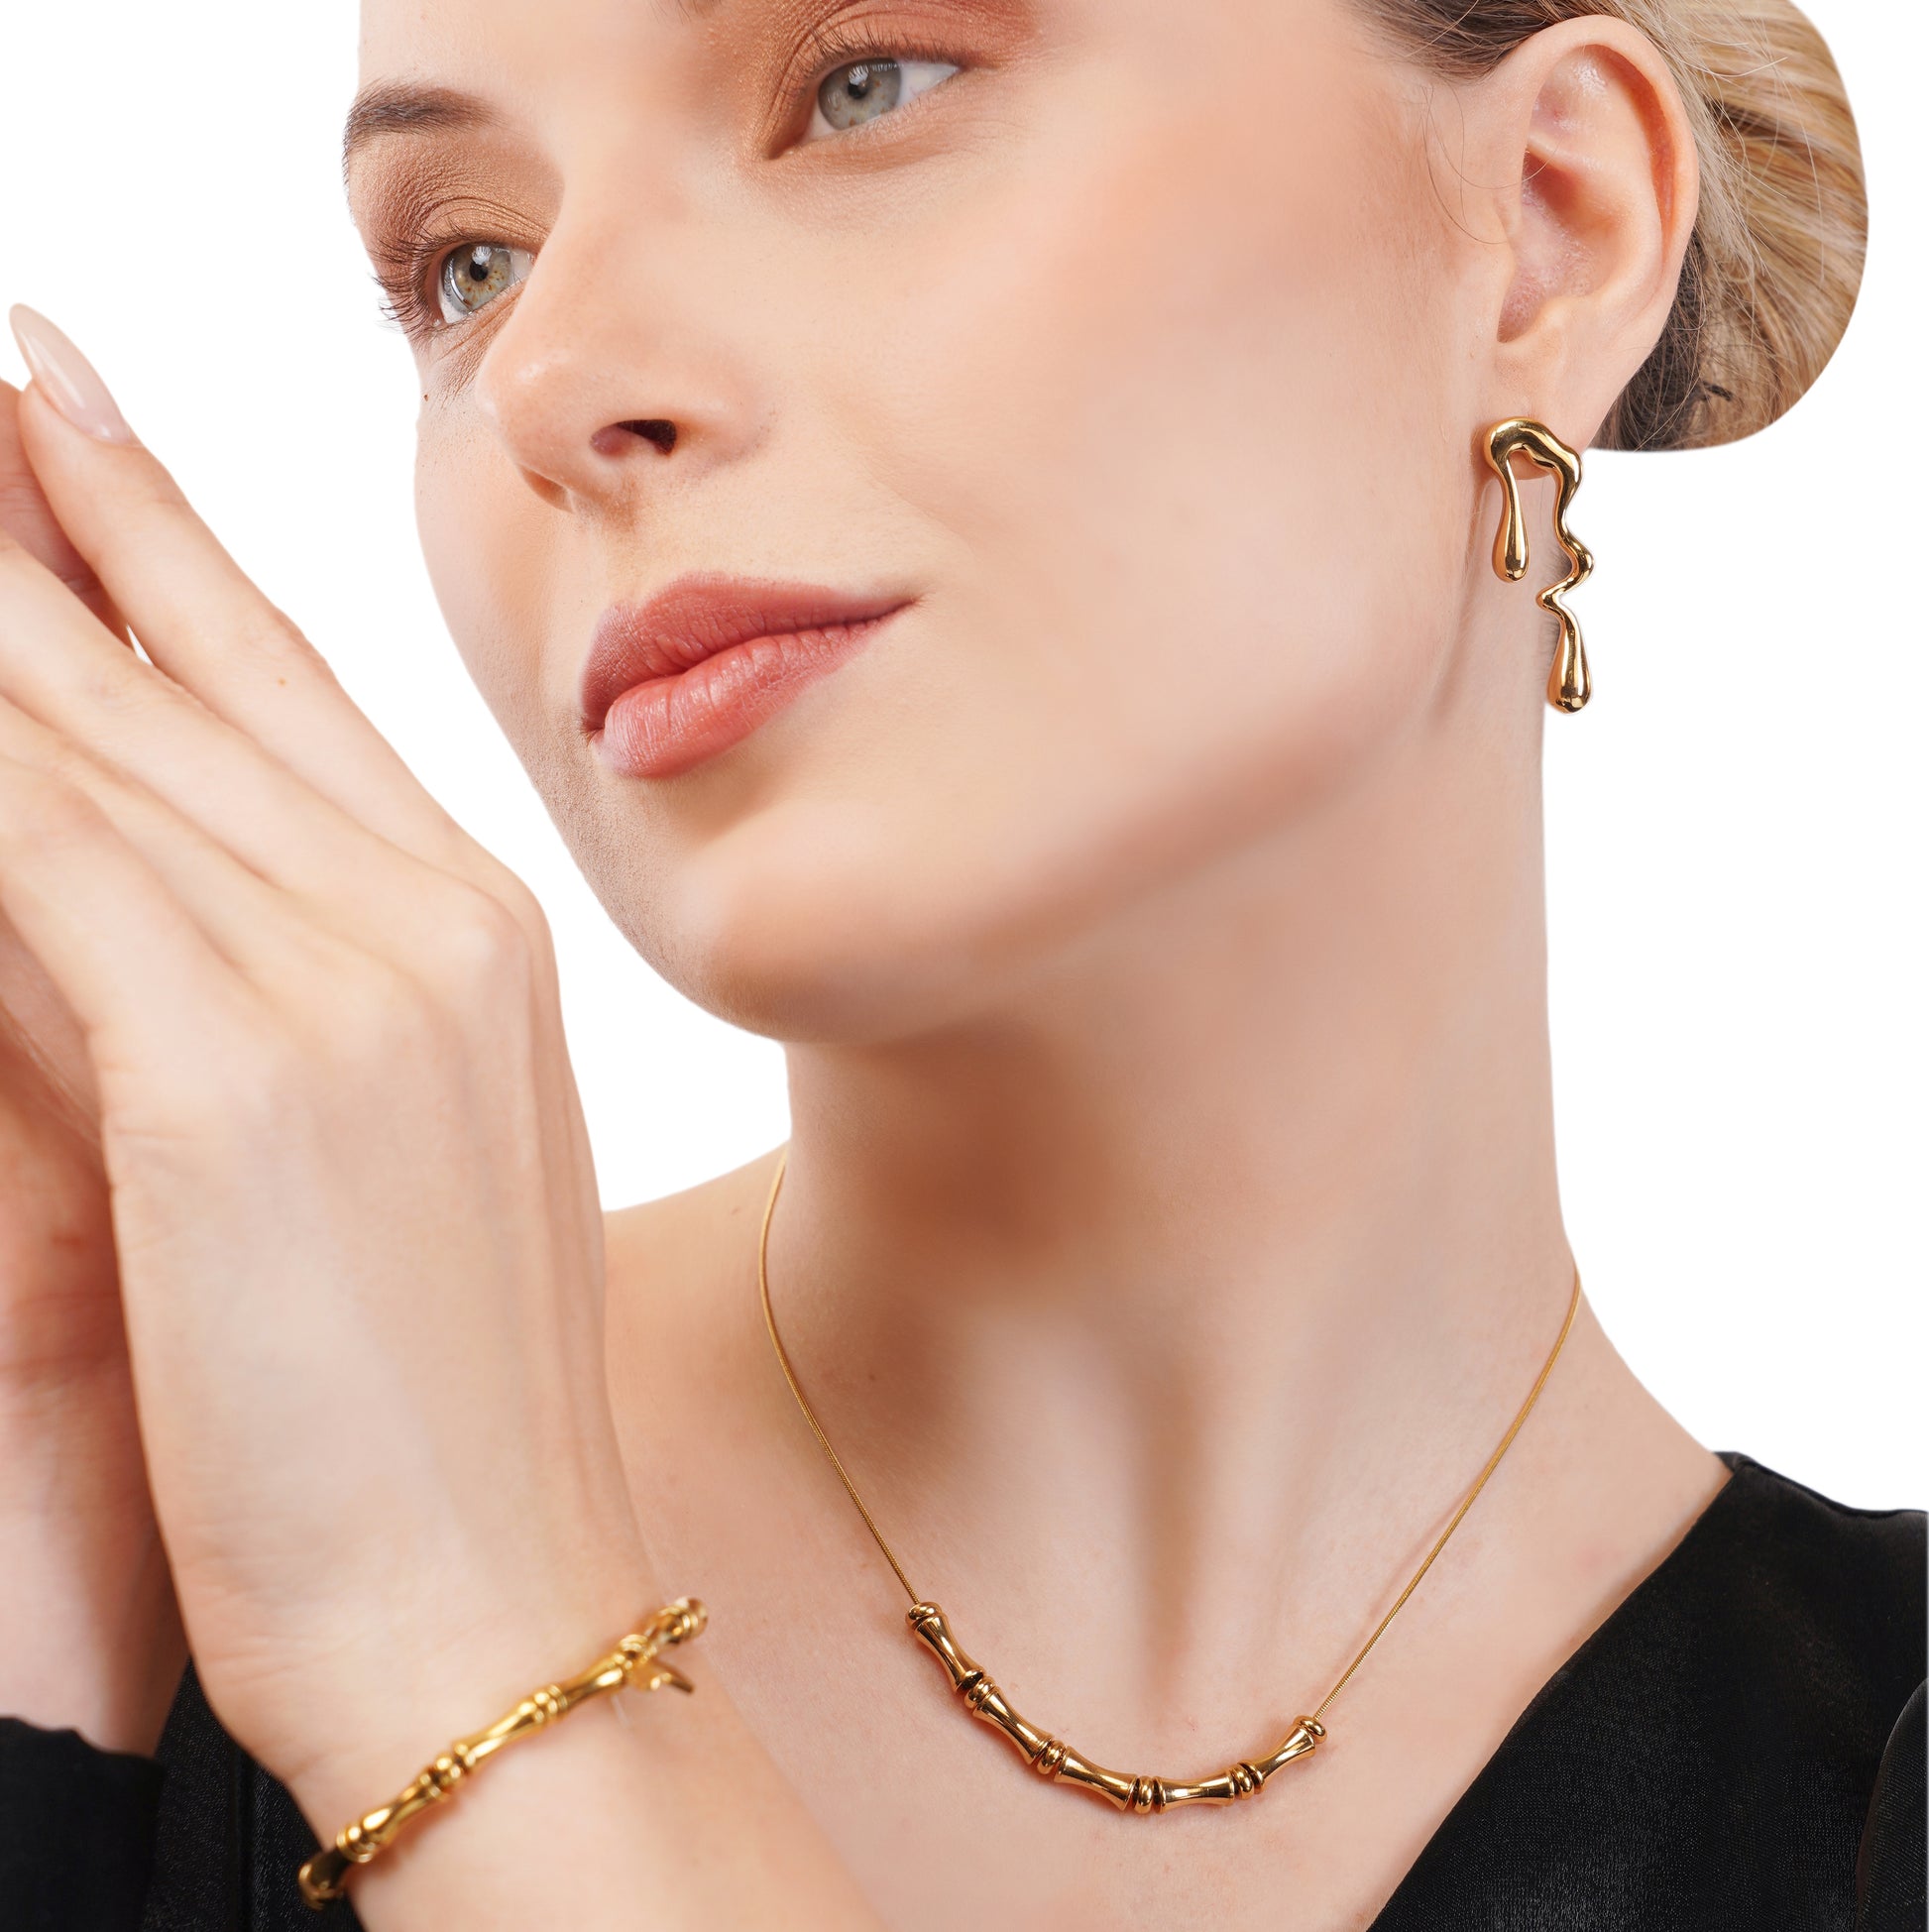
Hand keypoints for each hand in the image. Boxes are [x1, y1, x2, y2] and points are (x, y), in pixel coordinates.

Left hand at [0, 313, 648, 1814]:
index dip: (180, 549)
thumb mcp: (407, 1167)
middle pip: (210, 676)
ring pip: (112, 743)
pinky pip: (51, 863)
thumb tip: (160, 889)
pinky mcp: (244, 1077)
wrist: (513, 1608)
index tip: (84, 427)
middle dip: (73, 508)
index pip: (298, 703)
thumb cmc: (454, 1420)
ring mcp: (355, 985)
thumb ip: (307, 1001)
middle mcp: (434, 925)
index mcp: (479, 944)